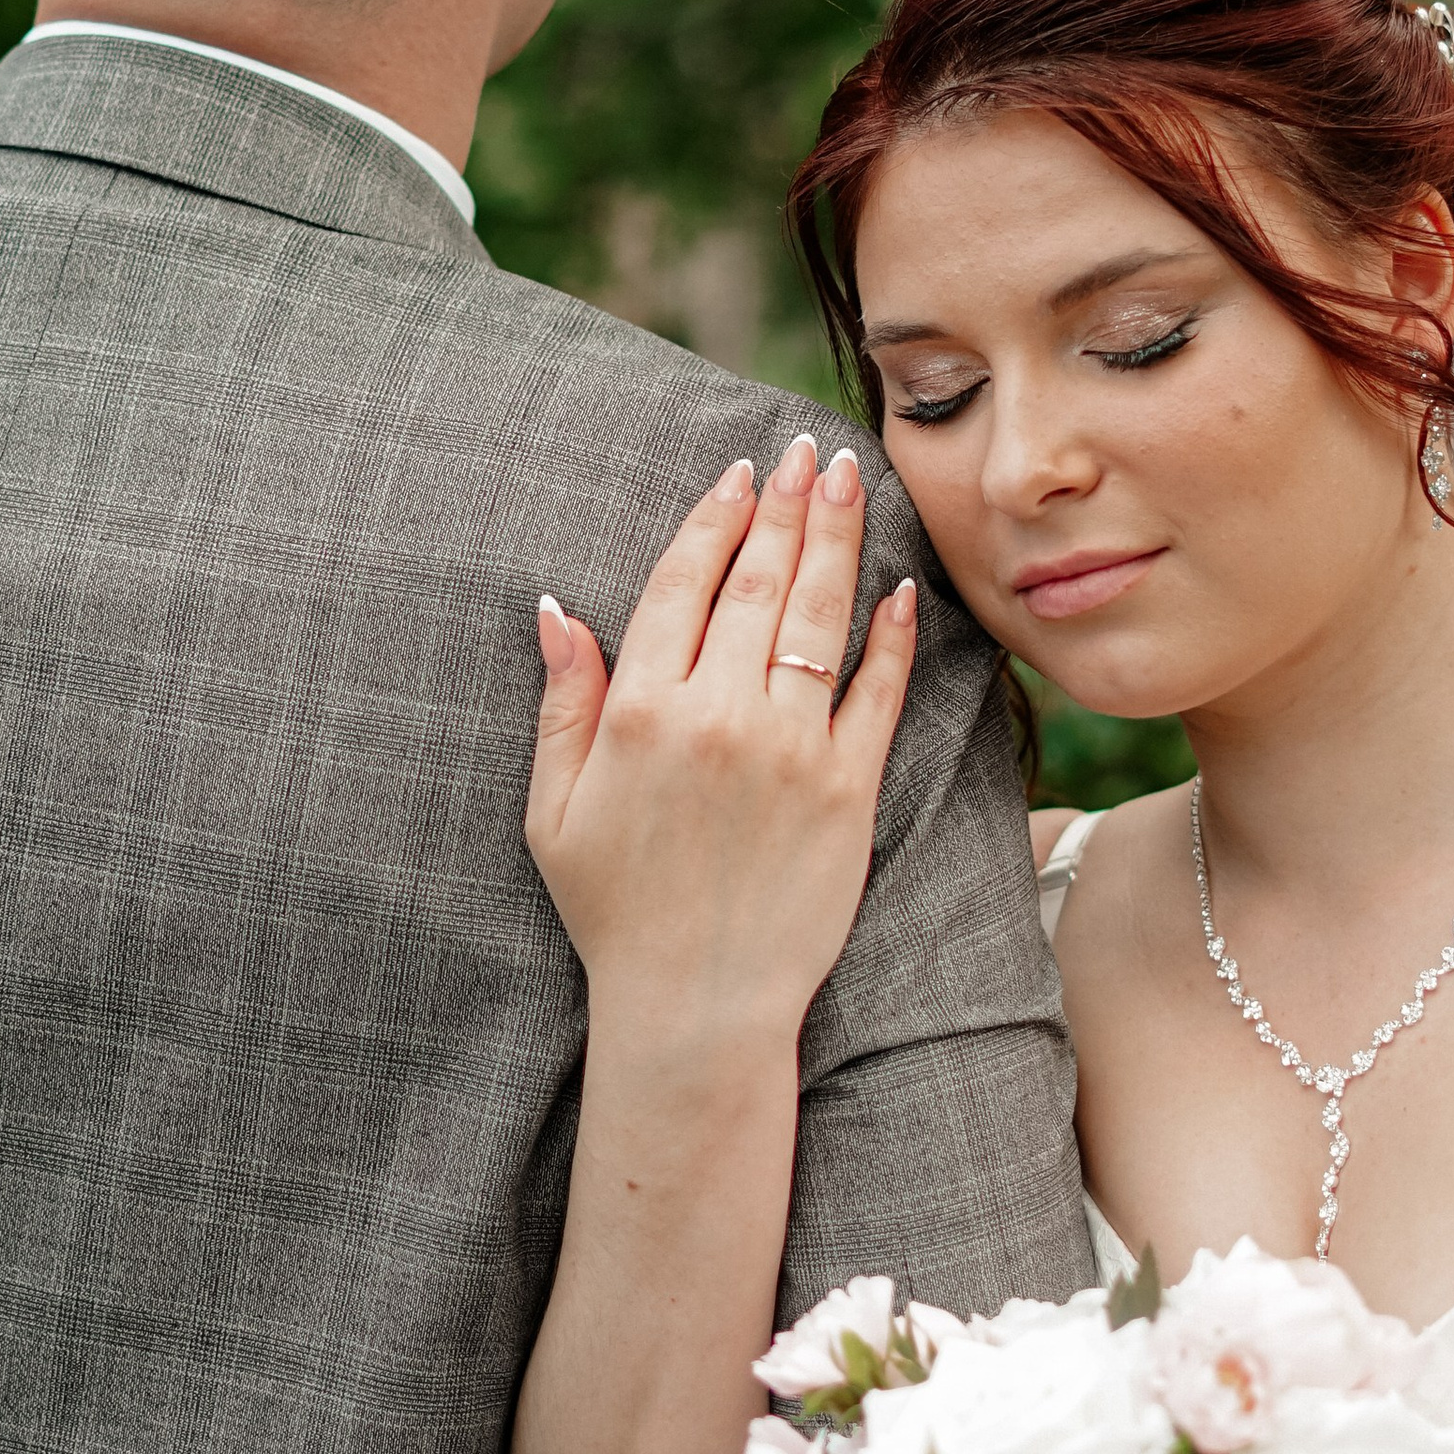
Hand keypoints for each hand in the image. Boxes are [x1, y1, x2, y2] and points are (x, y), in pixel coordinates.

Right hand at [524, 434, 918, 1061]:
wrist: (697, 1006)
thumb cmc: (615, 911)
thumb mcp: (556, 810)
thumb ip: (563, 704)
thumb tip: (556, 608)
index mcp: (644, 713)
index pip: (682, 585)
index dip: (714, 520)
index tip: (737, 474)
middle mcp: (720, 717)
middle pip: (759, 583)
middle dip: (787, 504)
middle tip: (808, 448)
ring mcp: (792, 750)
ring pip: (819, 618)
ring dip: (837, 539)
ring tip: (851, 479)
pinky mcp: (849, 790)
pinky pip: (876, 694)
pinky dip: (890, 636)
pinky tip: (897, 588)